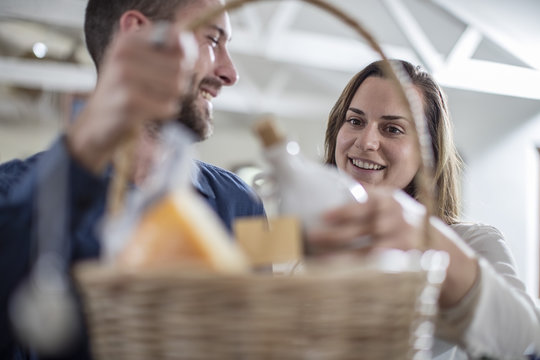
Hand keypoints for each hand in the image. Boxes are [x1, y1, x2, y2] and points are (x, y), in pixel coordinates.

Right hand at [66, 23, 196, 172]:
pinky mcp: (128, 102)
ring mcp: (123, 77)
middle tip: (159, 91)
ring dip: (170, 98)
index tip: (174, 68)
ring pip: (177, 86)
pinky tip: (148, 112)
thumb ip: (169, 49)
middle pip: (180, 65)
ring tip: (152, 101)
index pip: (175, 36)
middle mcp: (123, 52)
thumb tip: (189, 38)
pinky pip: (168, 106)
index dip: (184, 56)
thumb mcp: (141, 63)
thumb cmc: (125, 92)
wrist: (95, 124)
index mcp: (128, 39)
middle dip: (178, 82)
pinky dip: (164, 112)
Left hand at [307, 187, 478, 307]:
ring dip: (339, 257)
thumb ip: (368, 195)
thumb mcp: (390, 202)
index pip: (365, 203)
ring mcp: (401, 243)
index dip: (344, 211)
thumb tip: (334, 182)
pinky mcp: (403, 263)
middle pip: (361, 229)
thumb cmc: (399, 220)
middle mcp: (397, 220)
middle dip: (334, 235)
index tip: (324, 215)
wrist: (436, 244)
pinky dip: (354, 271)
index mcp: (390, 200)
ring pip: (365, 252)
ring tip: (317, 259)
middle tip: (311, 237)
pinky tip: (336, 273)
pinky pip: (374, 268)